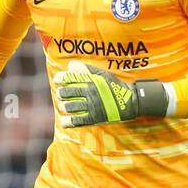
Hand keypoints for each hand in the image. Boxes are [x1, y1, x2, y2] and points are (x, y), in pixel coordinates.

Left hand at [54, 62, 168, 127]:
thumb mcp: (102, 74)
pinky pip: (77, 121)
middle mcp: (90, 92)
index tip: (58, 80)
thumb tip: (70, 65)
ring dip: (65, 106)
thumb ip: (86, 69)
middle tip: (61, 94)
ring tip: (65, 106)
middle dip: (62, 93)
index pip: (70, 77)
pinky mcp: (94, 118)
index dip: (61, 78)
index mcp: (91, 80)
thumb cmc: (115, 86)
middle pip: (67, 92)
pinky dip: (68, 122)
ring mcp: (91, 106)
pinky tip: (65, 121)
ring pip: (70, 106)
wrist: (130, 101)